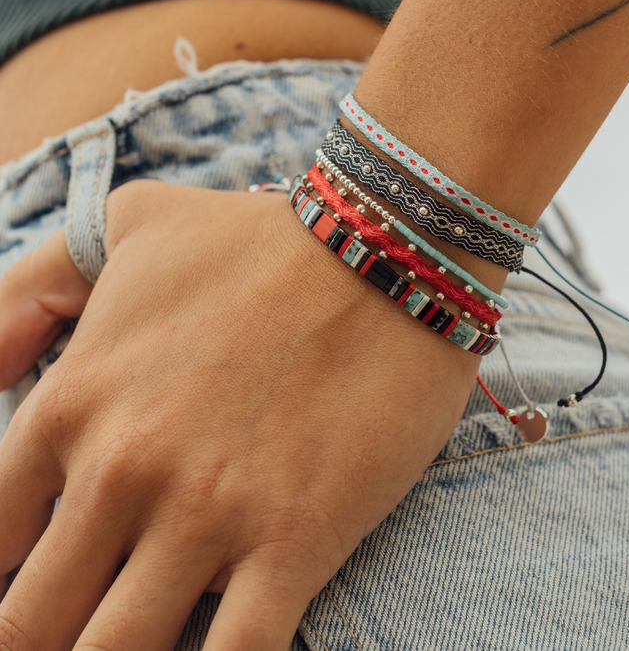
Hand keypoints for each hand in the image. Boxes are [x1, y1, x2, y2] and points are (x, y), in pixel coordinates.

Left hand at [0, 179, 477, 649]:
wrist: (386, 247)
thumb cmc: (255, 237)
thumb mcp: (126, 225)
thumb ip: (33, 287)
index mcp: (72, 404)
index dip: (4, 579)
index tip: (40, 586)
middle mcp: (123, 472)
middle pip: (32, 627)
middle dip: (43, 641)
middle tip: (79, 625)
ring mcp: (208, 515)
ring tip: (138, 642)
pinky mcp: (295, 542)